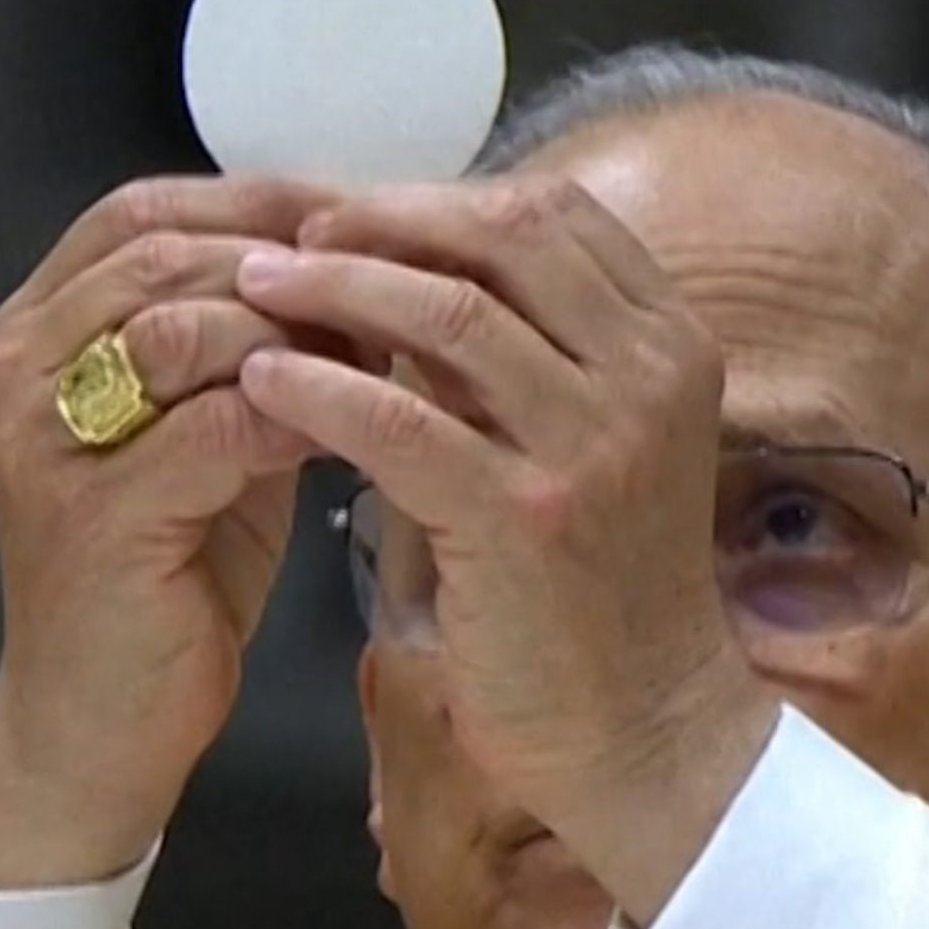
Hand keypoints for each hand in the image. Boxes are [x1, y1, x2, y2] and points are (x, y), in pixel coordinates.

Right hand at [0, 174, 343, 893]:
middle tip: (398, 276)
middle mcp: (20, 369)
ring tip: (387, 347)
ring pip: (183, 326)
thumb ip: (252, 345)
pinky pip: (213, 425)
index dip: (262, 198)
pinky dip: (300, 411)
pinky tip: (364, 422)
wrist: (99, 729)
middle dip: (293, 258)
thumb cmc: (167, 576)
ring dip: (299, 328)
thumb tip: (362, 262)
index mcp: (38, 330)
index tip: (369, 214)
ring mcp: (44, 441)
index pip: (145, 211)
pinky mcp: (91, 516)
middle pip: (166, 252)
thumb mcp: (209, 433)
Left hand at [236, 176, 775, 925]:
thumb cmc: (602, 591)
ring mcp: (592, 444)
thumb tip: (411, 273)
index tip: (360, 212)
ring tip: (256, 288)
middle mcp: (647, 377)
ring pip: (448, 312)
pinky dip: (321, 388)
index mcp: (672, 345)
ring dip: (337, 287)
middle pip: (504, 236)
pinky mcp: (523, 517)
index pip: (556, 213)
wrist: (642, 731)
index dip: (444, 197)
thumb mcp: (597, 446)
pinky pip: (402, 420)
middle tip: (297, 234)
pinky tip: (263, 382)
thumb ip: (532, 360)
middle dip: (386, 220)